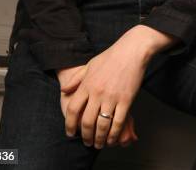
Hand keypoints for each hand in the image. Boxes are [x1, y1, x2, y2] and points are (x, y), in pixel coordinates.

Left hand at [60, 25, 175, 148]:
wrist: (132, 50)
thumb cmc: (111, 56)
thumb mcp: (90, 65)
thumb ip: (76, 79)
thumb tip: (64, 91)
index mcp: (87, 84)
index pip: (73, 109)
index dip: (69, 124)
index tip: (70, 133)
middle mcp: (97, 92)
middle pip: (86, 121)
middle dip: (85, 136)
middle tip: (87, 142)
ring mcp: (112, 97)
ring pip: (102, 125)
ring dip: (99, 139)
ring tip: (99, 144)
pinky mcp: (126, 100)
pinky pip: (118, 122)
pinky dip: (114, 134)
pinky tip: (112, 139)